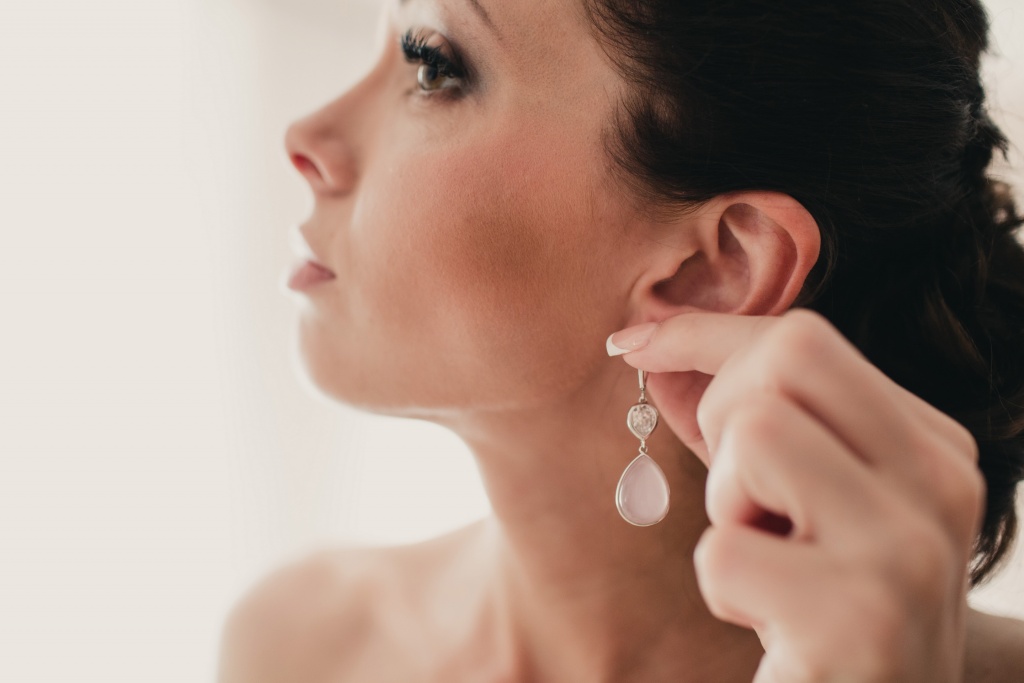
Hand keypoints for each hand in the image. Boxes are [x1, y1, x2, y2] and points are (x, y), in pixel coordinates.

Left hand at [610, 308, 985, 681]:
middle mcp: (941, 488)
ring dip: (727, 505)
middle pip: (785, 360)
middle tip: (744, 500)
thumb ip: (740, 418)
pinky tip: (772, 626)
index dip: (705, 337)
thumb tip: (646, 338)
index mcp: (933, 450)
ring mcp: (908, 553)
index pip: (804, 339)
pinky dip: (721, 589)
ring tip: (768, 562)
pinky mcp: (858, 623)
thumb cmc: (818, 611)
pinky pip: (724, 552)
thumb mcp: (797, 501)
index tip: (636, 345)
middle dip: (724, 416)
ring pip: (757, 434)